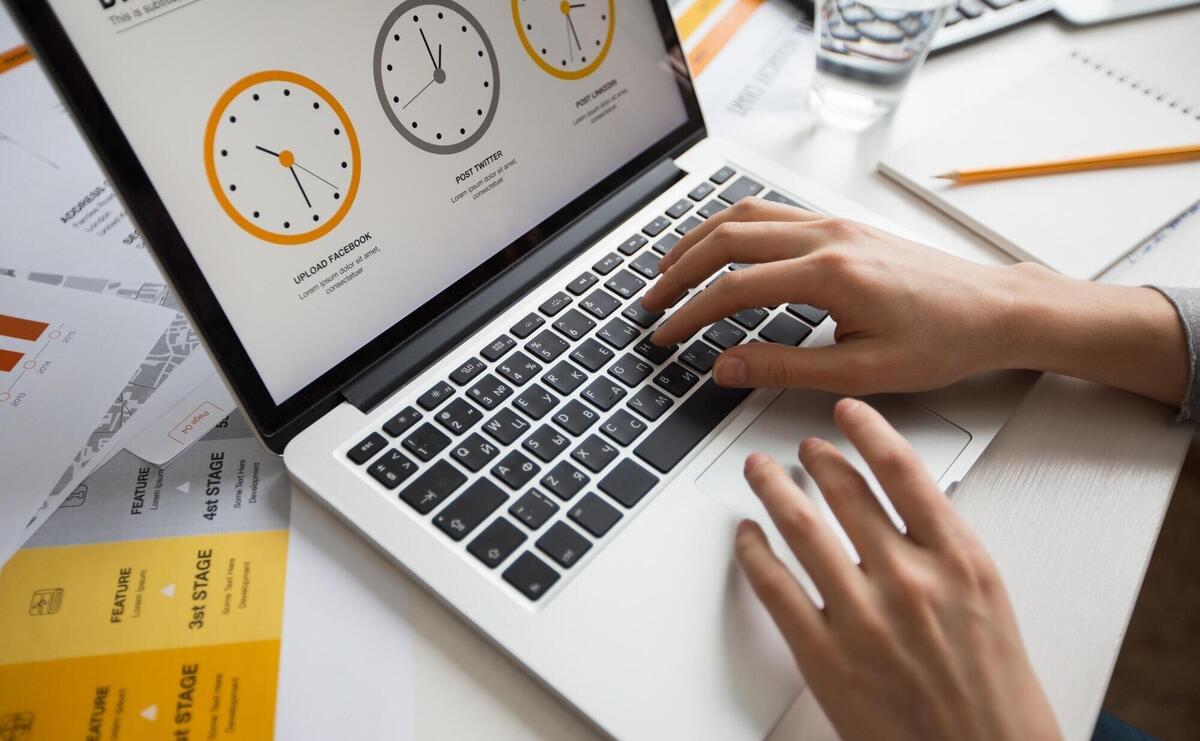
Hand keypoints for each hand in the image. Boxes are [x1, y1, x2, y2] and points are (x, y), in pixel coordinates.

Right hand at [640, 200, 1187, 404]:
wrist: (996, 310)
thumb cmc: (943, 342)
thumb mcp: (861, 373)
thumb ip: (784, 367)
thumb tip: (725, 367)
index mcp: (828, 274)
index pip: (733, 287)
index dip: (689, 313)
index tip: (664, 335)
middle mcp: (825, 238)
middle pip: (726, 238)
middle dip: (678, 270)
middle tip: (649, 302)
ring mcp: (833, 225)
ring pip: (745, 215)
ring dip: (699, 239)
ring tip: (668, 269)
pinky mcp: (842, 226)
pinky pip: (771, 213)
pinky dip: (731, 226)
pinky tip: (720, 246)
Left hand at [735, 398, 1061, 740]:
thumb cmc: (994, 689)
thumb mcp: (986, 599)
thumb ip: (943, 547)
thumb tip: (901, 503)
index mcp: (958, 561)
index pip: (903, 471)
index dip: (869, 431)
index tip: (848, 412)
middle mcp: (908, 580)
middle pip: (845, 493)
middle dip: (816, 459)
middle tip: (802, 447)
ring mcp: (862, 616)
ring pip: (800, 529)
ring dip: (773, 491)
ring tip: (760, 472)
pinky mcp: (824, 654)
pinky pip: (774, 587)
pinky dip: (753, 552)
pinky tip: (747, 536)